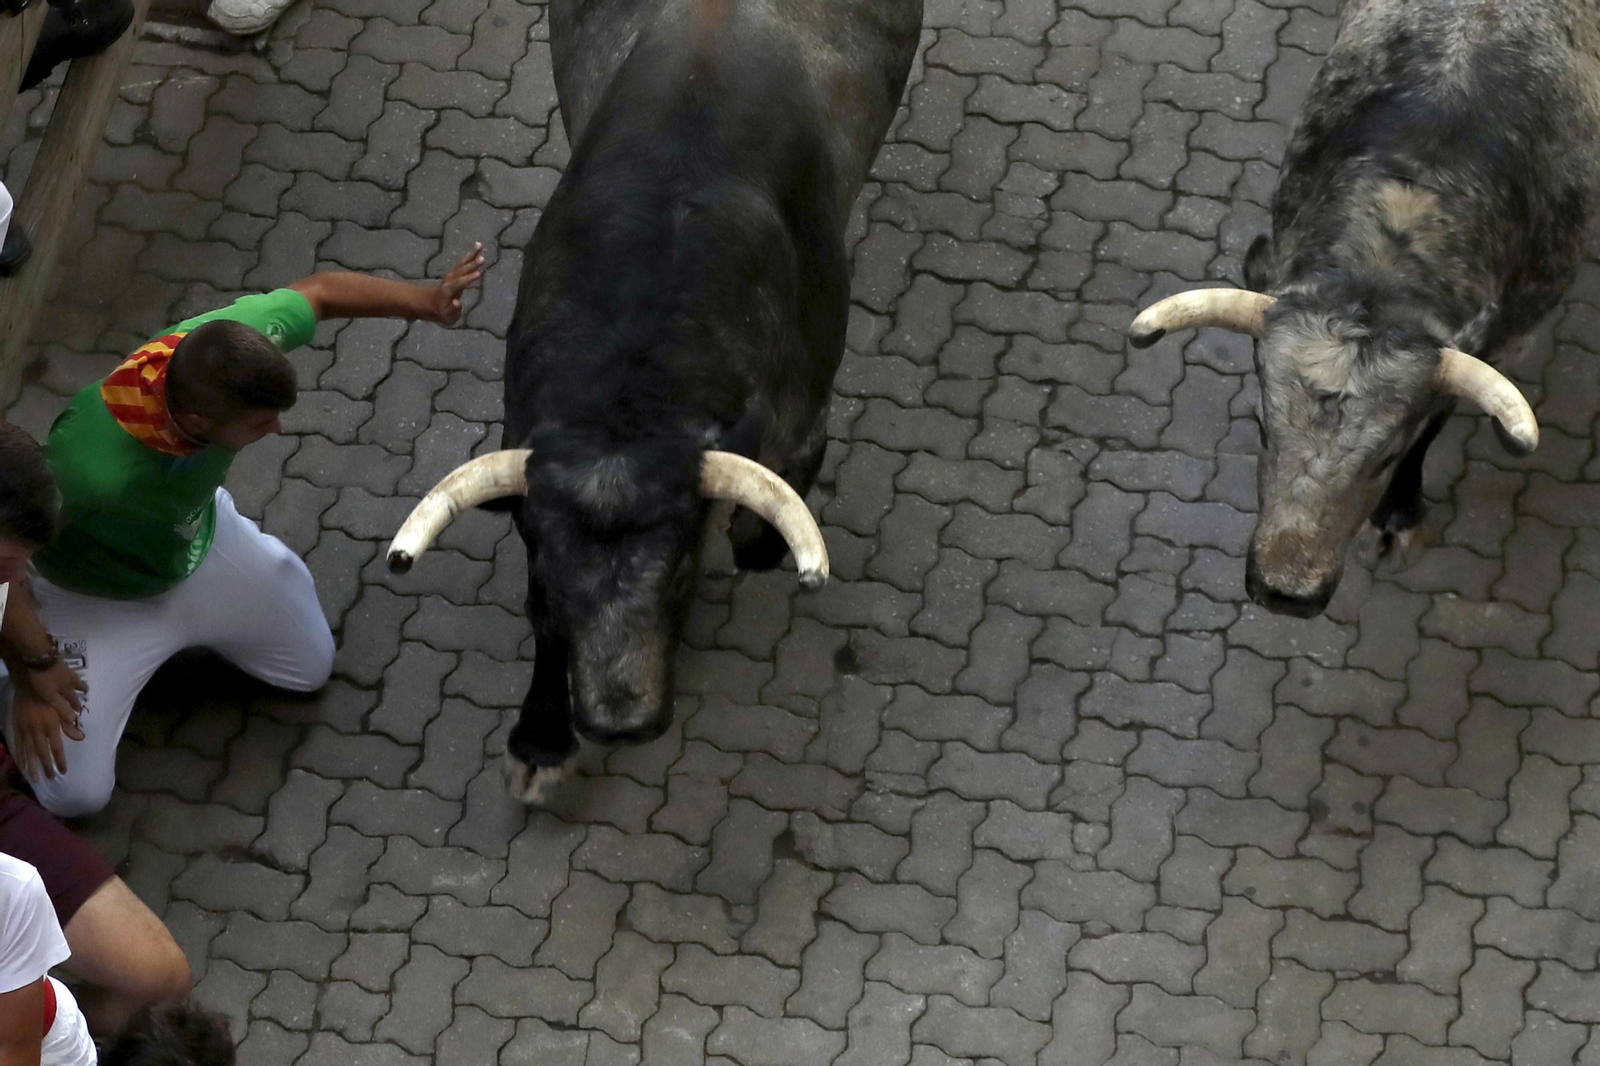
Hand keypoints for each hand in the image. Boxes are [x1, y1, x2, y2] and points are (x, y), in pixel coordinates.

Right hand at [10, 661, 84, 780]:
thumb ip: (69, 725)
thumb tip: (81, 737)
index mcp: (50, 726)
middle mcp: (37, 730)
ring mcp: (25, 730)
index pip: (56, 749)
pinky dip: (20, 756)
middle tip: (51, 779)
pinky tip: (22, 765)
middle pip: (42, 754)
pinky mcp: (16, 728)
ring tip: (35, 779)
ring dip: (32, 766)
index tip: (63, 771)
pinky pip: (18, 745)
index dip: (60, 761)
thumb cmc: (49, 695)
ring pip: (28, 752)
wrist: (28, 684)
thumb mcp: (62, 709)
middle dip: (46, 767)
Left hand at [429, 243, 485, 324]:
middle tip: (482, 258)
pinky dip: (470, 256)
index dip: (468, 280)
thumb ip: (453, 310)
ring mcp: (451, 275)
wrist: (432, 304)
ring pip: (462, 263)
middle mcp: (450, 280)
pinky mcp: (454, 272)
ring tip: (479, 244)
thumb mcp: (448, 317)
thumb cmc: (443, 313)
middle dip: (472, 265)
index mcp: (449, 291)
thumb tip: (457, 302)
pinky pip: (463, 262)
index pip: (460, 284)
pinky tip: (477, 250)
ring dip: (470, 254)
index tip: (479, 274)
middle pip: (461, 271)